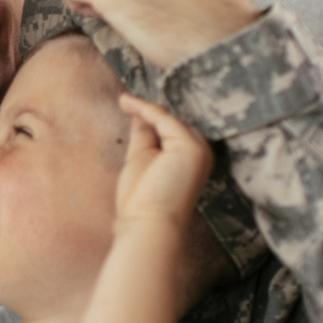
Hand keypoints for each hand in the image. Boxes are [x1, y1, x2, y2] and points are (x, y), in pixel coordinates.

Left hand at [116, 94, 212, 231]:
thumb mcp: (141, 158)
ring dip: (145, 107)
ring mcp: (198, 148)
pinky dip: (145, 109)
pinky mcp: (190, 146)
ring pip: (169, 118)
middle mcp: (199, 151)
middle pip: (173, 120)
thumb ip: (143, 135)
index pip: (171, 128)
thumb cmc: (142, 200)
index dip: (151, 116)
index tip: (128, 104)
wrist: (147, 223)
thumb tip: (137, 111)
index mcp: (190, 156)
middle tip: (125, 99)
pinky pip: (164, 119)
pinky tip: (126, 103)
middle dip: (149, 109)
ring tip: (123, 100)